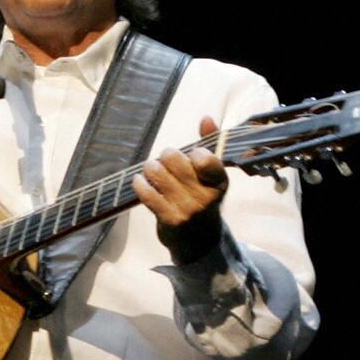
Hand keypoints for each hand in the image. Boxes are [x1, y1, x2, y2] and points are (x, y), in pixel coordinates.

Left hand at [135, 116, 228, 256]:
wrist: (199, 241)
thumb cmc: (202, 198)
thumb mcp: (211, 175)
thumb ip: (210, 144)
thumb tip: (206, 118)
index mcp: (219, 182)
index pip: (204, 157)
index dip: (192, 153)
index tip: (189, 158)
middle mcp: (206, 196)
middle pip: (173, 159)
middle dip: (165, 156)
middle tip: (164, 162)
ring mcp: (187, 209)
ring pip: (156, 172)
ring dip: (150, 167)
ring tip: (151, 171)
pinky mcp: (170, 219)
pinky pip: (147, 193)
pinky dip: (139, 183)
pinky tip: (140, 182)